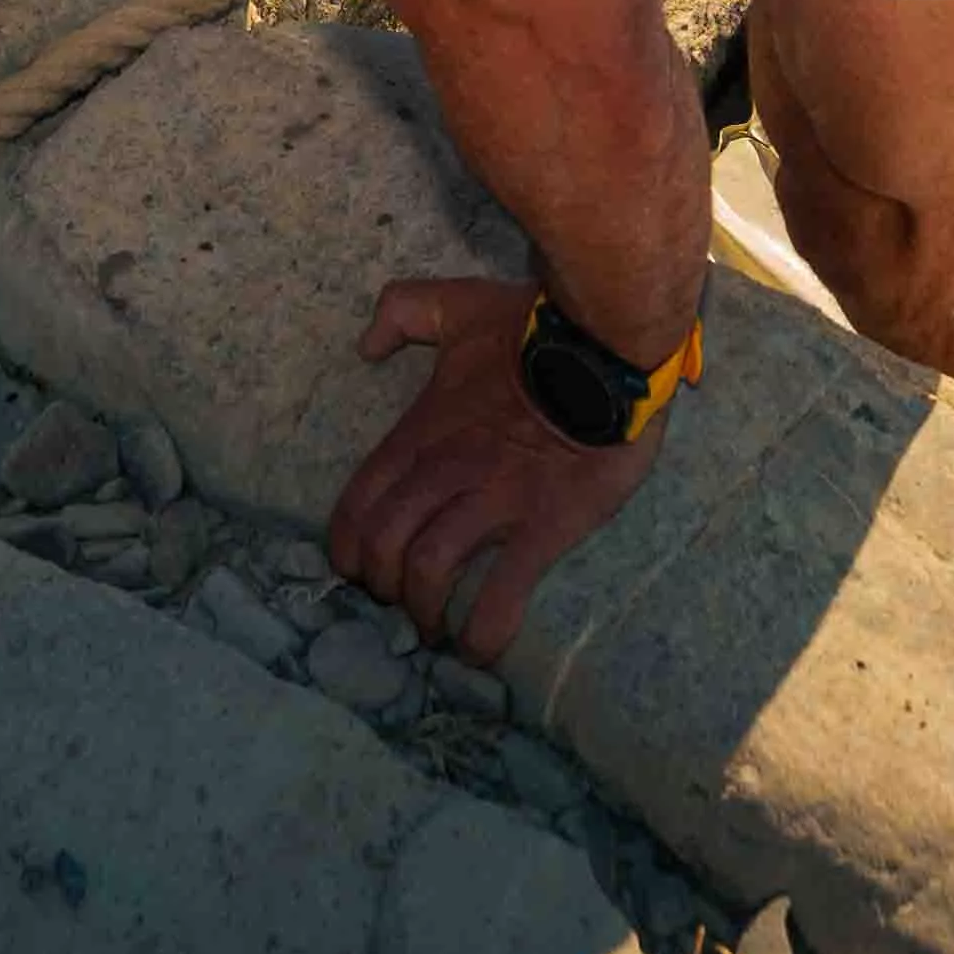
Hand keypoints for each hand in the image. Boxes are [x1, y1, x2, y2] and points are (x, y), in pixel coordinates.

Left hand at [329, 278, 663, 665]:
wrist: (606, 346)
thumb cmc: (533, 329)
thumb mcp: (457, 304)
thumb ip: (403, 311)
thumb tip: (364, 345)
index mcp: (421, 431)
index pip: (360, 502)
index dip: (347, 547)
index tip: (357, 569)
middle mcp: (446, 472)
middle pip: (385, 545)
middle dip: (381, 585)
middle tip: (399, 601)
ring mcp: (493, 503)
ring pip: (430, 571)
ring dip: (424, 612)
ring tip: (436, 628)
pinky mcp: (543, 527)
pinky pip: (502, 594)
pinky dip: (483, 632)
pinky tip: (479, 649)